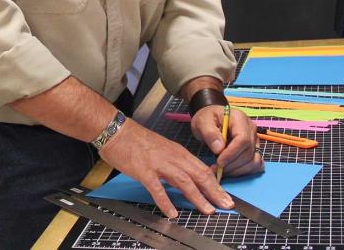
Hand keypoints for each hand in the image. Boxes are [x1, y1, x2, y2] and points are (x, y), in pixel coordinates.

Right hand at [99, 118, 233, 217]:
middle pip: (198, 175)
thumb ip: (178, 161)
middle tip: (226, 205)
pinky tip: (172, 212)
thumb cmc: (137, 140)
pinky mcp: (143, 170)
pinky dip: (165, 201)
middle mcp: (172, 157)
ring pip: (184, 181)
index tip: (225, 196)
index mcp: (178, 152)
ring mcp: (158, 164)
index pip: (202, 170)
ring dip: (198, 197)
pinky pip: (157, 188)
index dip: (216, 184)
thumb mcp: (163, 147)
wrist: (117, 130)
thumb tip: (192, 175)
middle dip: (214, 192)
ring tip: (208, 210)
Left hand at [190, 105, 263, 177]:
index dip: (232, 154)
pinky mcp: (255, 150)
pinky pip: (256, 164)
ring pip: (254, 161)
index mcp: (240, 119)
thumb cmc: (207, 119)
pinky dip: (245, 171)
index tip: (219, 162)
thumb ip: (210, 133)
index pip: (242, 139)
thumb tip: (219, 149)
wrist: (211, 119)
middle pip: (248, 152)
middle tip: (216, 169)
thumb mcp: (202, 122)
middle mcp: (251, 129)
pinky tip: (231, 171)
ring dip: (238, 170)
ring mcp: (255, 140)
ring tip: (222, 171)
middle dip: (232, 165)